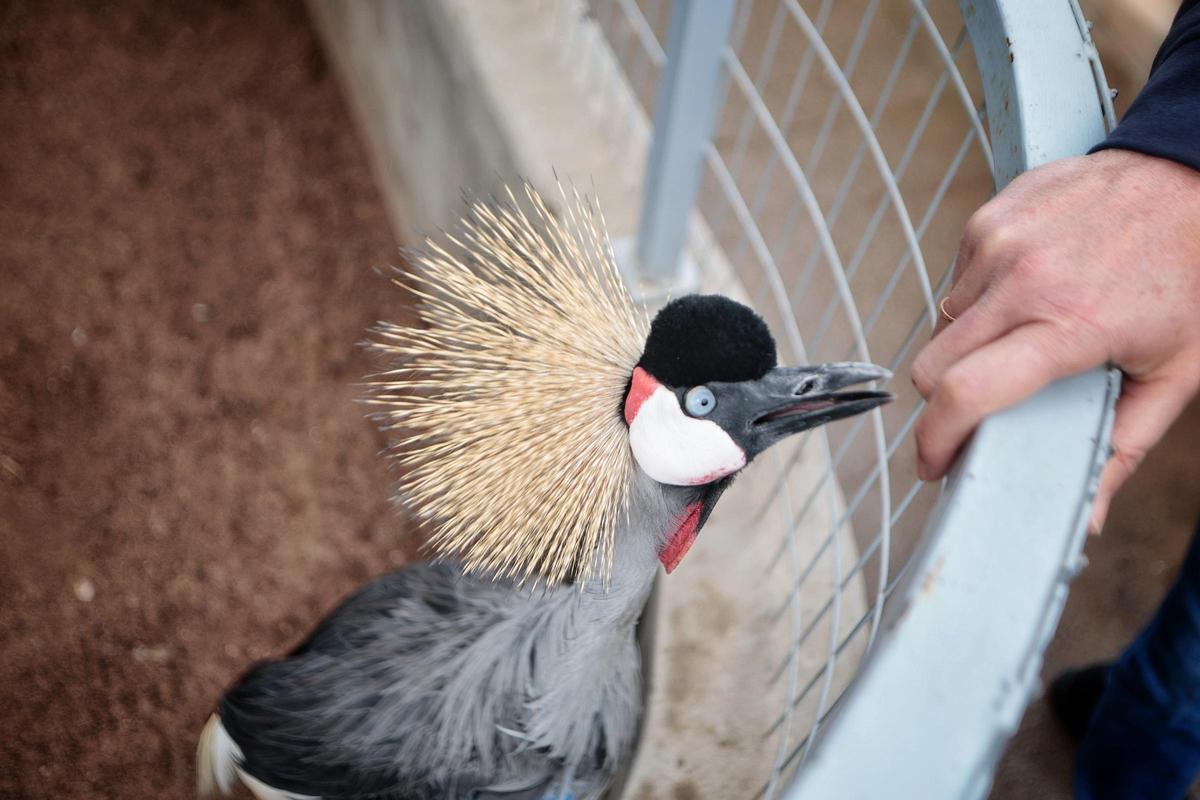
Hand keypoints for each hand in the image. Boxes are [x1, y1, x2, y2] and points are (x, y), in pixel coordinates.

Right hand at [911, 149, 1199, 531]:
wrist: (1190, 174)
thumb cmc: (1190, 275)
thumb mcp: (1175, 372)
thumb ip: (1122, 448)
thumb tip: (1087, 516)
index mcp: (1070, 324)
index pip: (966, 391)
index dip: (936, 439)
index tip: (933, 464)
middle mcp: (1023, 279)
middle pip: (932, 366)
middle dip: (945, 400)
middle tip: (976, 411)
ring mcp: (998, 243)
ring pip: (942, 324)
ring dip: (966, 346)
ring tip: (1020, 337)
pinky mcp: (988, 219)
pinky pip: (956, 281)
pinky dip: (980, 301)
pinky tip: (1025, 293)